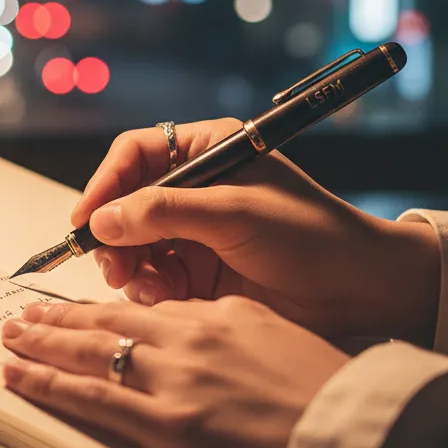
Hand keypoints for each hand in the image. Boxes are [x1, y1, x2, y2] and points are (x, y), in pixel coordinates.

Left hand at [1, 297, 348, 447]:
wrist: (352, 431)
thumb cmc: (325, 387)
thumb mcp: (273, 334)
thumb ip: (223, 326)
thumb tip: (187, 325)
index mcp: (215, 314)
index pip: (141, 307)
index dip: (100, 307)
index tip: (72, 308)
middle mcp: (188, 338)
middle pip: (107, 320)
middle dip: (58, 316)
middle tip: (21, 312)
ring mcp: (176, 381)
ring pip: (92, 352)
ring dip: (43, 343)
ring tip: (10, 337)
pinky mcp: (172, 426)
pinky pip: (97, 400)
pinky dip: (51, 385)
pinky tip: (21, 377)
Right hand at [71, 120, 440, 343]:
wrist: (362, 290)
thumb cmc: (309, 236)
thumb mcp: (235, 214)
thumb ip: (165, 213)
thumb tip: (101, 220)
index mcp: (208, 150)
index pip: (136, 154)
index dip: (105, 182)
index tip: (85, 217)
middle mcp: (196, 186)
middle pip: (127, 201)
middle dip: (113, 232)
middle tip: (110, 264)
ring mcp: (195, 230)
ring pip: (134, 241)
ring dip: (128, 263)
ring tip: (141, 284)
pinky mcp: (199, 271)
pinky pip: (153, 274)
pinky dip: (148, 286)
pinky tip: (162, 297)